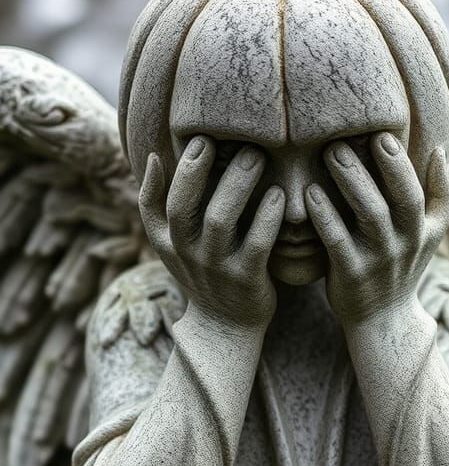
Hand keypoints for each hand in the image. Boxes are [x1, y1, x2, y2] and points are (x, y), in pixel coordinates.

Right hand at [139, 136, 284, 328]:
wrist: (225, 326)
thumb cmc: (201, 271)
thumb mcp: (172, 245)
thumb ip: (159, 205)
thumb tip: (153, 156)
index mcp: (166, 242)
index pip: (154, 203)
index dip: (172, 171)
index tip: (199, 139)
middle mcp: (186, 254)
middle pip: (185, 206)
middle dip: (202, 168)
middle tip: (230, 138)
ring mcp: (216, 268)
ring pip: (220, 220)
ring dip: (238, 184)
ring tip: (256, 156)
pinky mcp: (247, 280)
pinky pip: (256, 244)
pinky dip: (267, 217)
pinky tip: (278, 195)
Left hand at [305, 132, 448, 327]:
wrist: (383, 319)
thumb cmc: (400, 264)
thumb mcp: (429, 234)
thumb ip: (439, 194)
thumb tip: (438, 148)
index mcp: (426, 229)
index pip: (426, 192)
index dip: (407, 164)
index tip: (385, 134)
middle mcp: (407, 243)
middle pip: (402, 198)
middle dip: (384, 164)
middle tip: (356, 134)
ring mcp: (380, 260)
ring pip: (371, 215)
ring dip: (352, 180)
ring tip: (331, 151)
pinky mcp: (352, 274)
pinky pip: (338, 240)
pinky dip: (325, 215)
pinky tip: (310, 192)